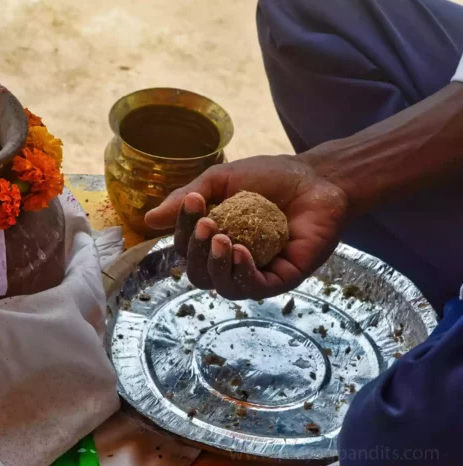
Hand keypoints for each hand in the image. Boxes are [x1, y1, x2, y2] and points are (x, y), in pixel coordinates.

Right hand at [145, 155, 348, 299]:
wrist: (317, 179)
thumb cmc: (270, 177)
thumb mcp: (221, 181)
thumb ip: (188, 198)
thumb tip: (149, 220)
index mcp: (211, 238)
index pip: (185, 246)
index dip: (182, 228)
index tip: (193, 202)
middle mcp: (229, 260)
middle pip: (197, 273)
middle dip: (195, 252)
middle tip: (207, 224)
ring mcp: (255, 271)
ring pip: (221, 285)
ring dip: (215, 265)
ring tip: (222, 240)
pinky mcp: (282, 278)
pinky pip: (255, 288)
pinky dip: (243, 273)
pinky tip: (241, 252)